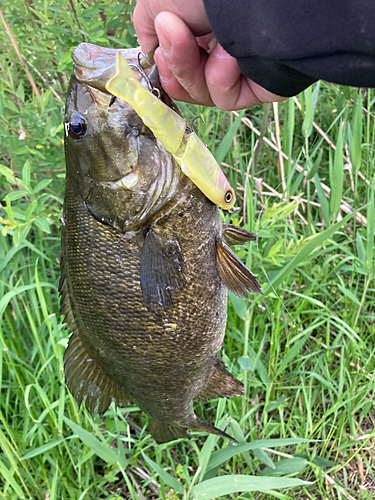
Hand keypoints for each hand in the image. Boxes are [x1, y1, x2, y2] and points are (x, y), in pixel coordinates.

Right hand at [133, 1, 286, 110]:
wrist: (254, 2)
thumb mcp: (159, 1)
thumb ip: (146, 25)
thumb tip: (148, 49)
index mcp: (200, 24)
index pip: (175, 60)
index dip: (163, 63)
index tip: (157, 52)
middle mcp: (221, 45)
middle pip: (186, 81)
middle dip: (176, 68)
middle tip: (177, 40)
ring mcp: (241, 68)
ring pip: (202, 93)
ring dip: (193, 72)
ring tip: (209, 45)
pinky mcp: (258, 87)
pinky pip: (225, 98)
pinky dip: (221, 79)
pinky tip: (231, 56)